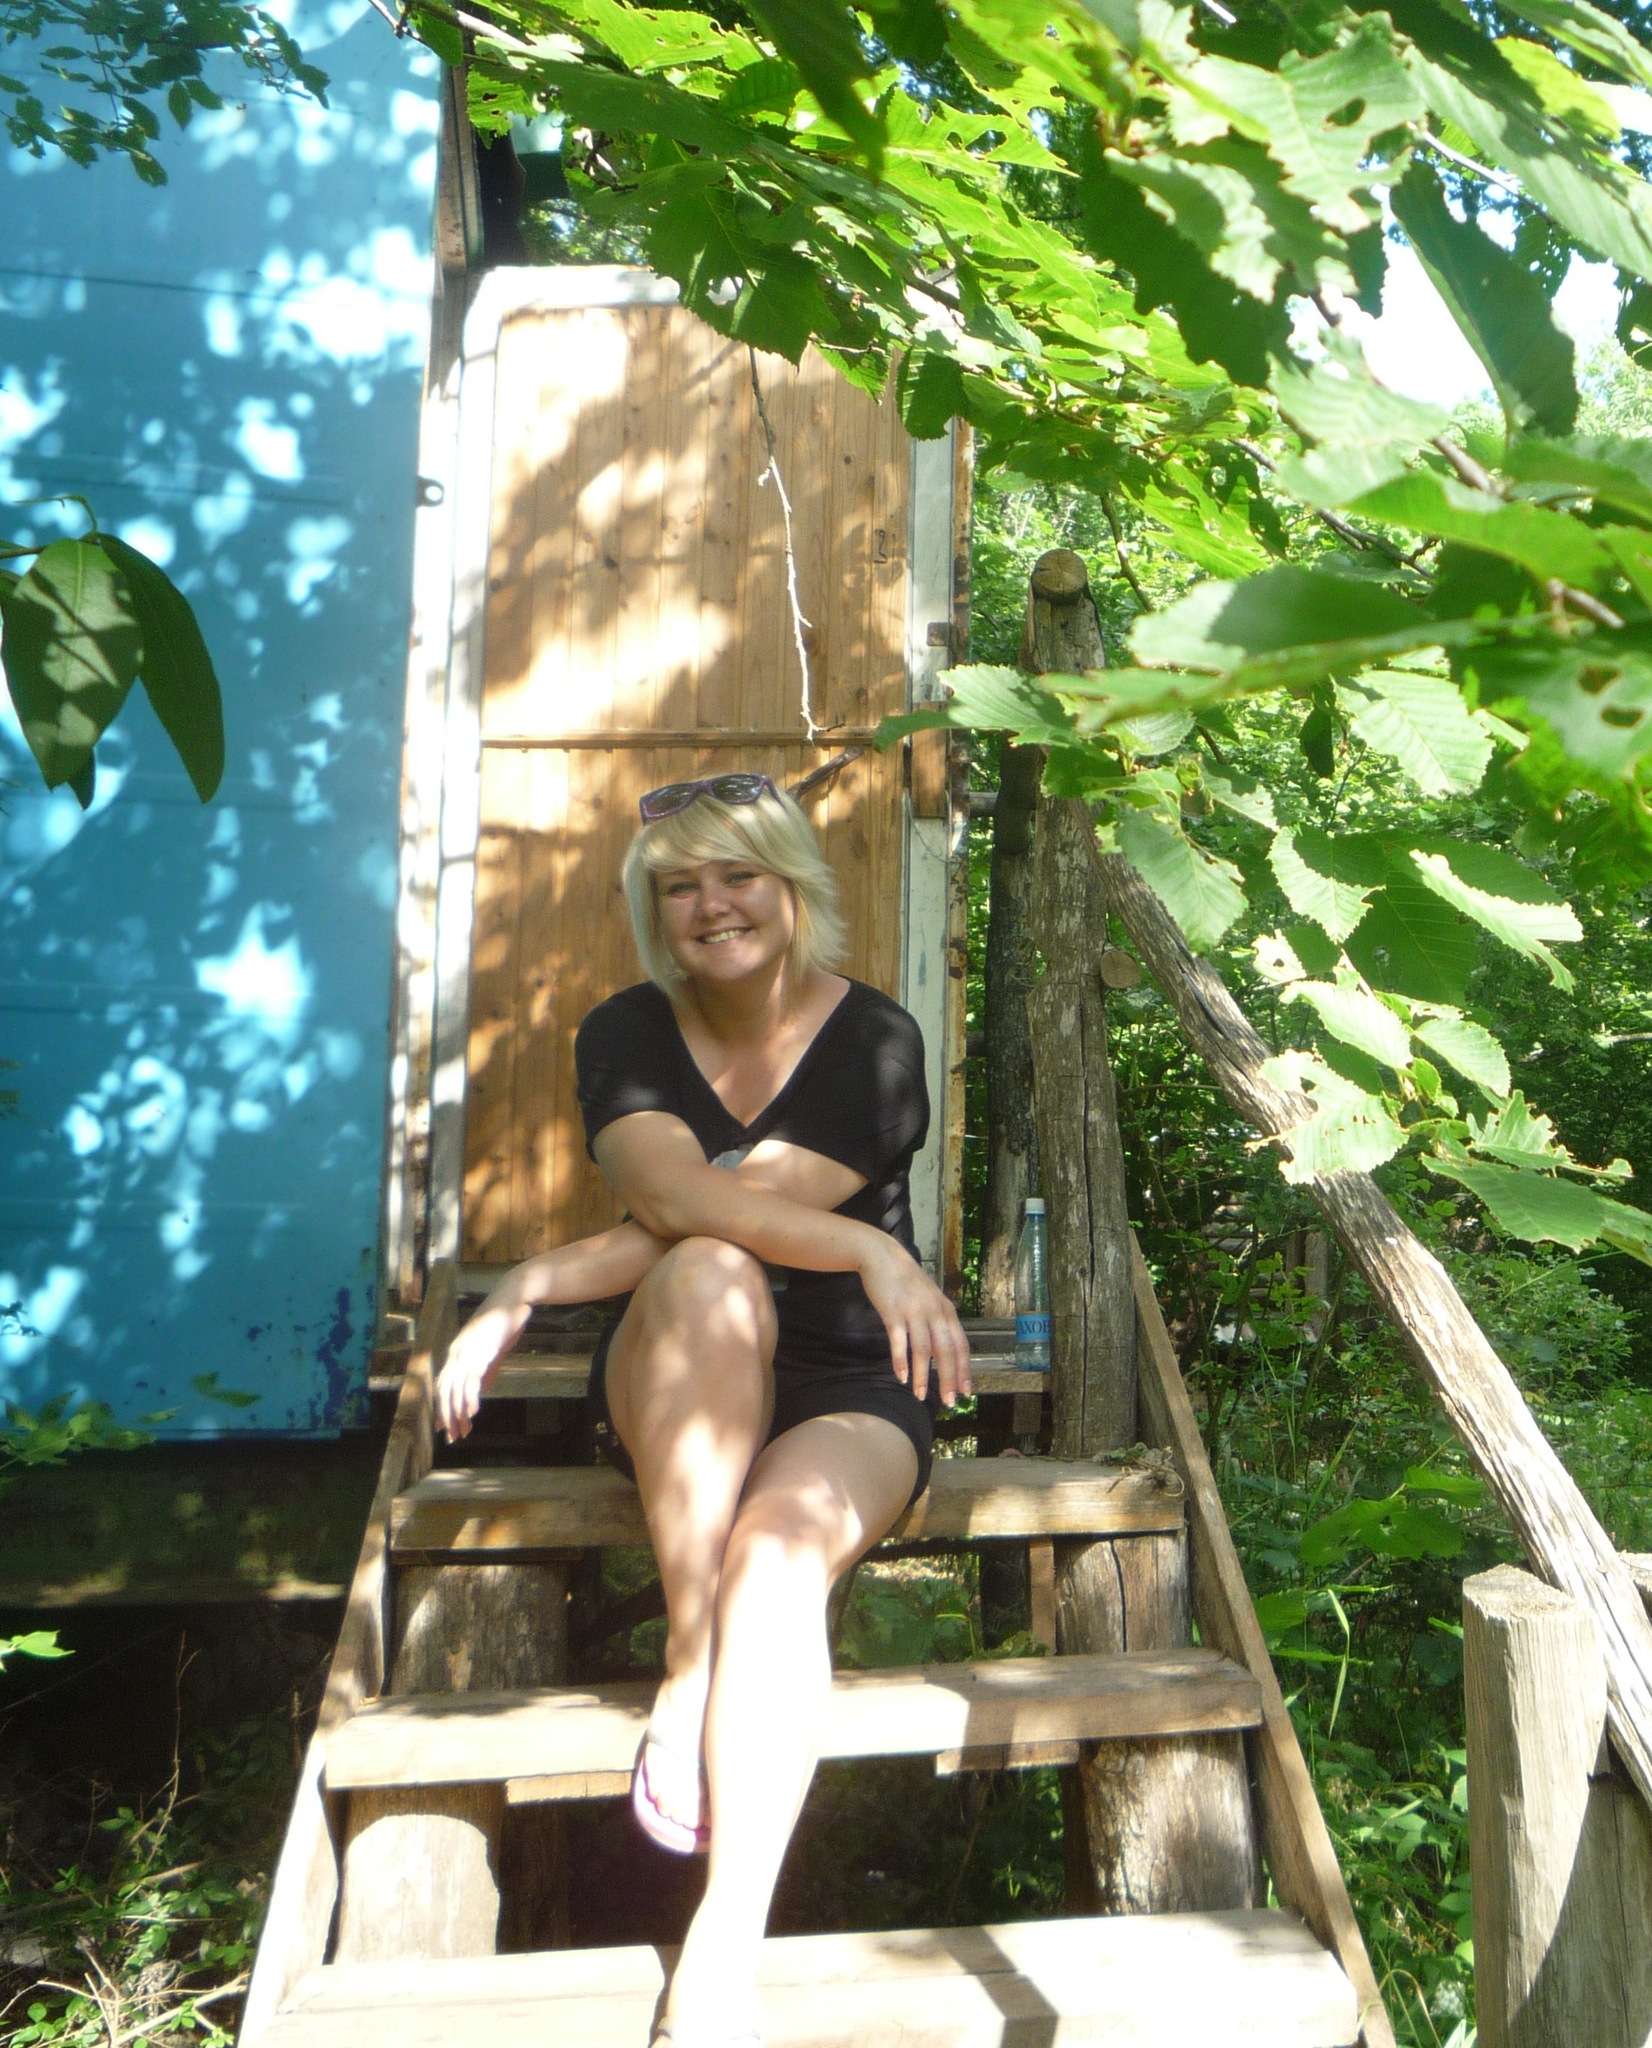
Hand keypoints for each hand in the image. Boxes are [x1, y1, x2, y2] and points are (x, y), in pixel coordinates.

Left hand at [436, 1300, 526, 1441]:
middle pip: (444, 1390)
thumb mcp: (493, 1351)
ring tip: (462, 1430)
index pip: (444, 1385)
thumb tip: (479, 1392)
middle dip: (447, 1415)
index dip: (443, 1407)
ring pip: (456, 1387)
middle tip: (452, 1437)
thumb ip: (485, 1371)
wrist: (515, 1297)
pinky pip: (472, 1378)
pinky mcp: (480, 1349)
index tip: (445, 1428)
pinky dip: (470, 1397)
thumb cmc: (504, 1322)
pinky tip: (473, 1412)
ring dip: (457, 1412)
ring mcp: (467, 1350)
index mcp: (457, 1352)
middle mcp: (456, 1352)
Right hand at [858, 1237, 972, 1406]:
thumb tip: (941, 1354)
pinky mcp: (894, 1312)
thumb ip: (937, 1323)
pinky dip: (901, 1361)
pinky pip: (900, 1341)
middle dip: (948, 1379)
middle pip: (945, 1351)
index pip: (961, 1345)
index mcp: (946, 1311)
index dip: (964, 1369)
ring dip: (922, 1375)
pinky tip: (901, 1377)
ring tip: (919, 1395)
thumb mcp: (930, 1300)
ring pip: (923, 1350)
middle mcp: (934, 1312)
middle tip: (948, 1402)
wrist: (883, 1257)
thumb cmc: (907, 1282)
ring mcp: (914, 1311)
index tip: (965, 1392)